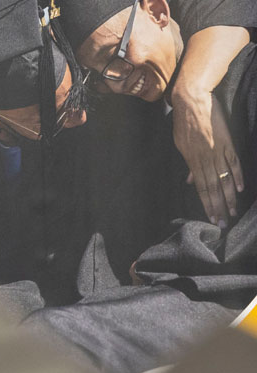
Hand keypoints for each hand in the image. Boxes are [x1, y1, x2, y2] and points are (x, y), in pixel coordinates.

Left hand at [171, 90, 243, 227]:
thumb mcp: (181, 145)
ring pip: (224, 179)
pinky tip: (240, 188)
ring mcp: (217, 151)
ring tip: (233, 211)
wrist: (191, 101)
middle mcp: (205, 159)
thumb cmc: (184, 123)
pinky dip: (237, 175)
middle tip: (223, 223)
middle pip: (213, 188)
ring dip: (229, 196)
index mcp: (193, 161)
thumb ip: (190, 164)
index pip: (201, 188)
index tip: (212, 218)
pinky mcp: (226, 142)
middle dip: (218, 207)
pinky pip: (234, 162)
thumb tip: (191, 181)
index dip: (207, 204)